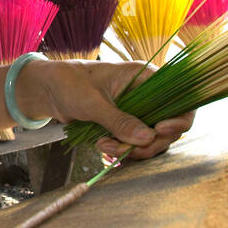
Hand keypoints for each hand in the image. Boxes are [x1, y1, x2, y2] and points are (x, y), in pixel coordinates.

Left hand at [27, 59, 194, 160]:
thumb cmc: (69, 84)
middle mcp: (146, 94)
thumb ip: (119, 120)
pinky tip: (104, 147)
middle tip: (124, 148)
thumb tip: (149, 137)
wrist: (47, 90)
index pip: (180, 99)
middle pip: (168, 126)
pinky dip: (123, 150)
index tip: (160, 131)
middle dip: (148, 142)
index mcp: (145, 77)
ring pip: (151, 139)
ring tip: (103, 145)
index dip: (179, 118)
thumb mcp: (93, 102)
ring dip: (131, 148)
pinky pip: (135, 143)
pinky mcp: (125, 124)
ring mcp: (137, 111)